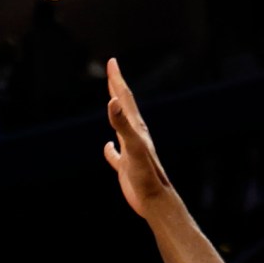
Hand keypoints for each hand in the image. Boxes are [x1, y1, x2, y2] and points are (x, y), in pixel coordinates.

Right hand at [103, 57, 174, 216]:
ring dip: (115, 112)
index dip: (117, 79)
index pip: (124, 97)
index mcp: (136, 128)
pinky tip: (107, 147)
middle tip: (112, 69)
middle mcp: (135, 136)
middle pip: (124, 106)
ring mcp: (131, 151)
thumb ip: (122, 124)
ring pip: (121, 126)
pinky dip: (109, 150)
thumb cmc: (146, 176)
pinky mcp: (127, 168)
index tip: (112, 61)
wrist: (156, 200)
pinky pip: (115, 155)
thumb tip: (112, 101)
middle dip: (117, 86)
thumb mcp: (133, 147)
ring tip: (111, 100)